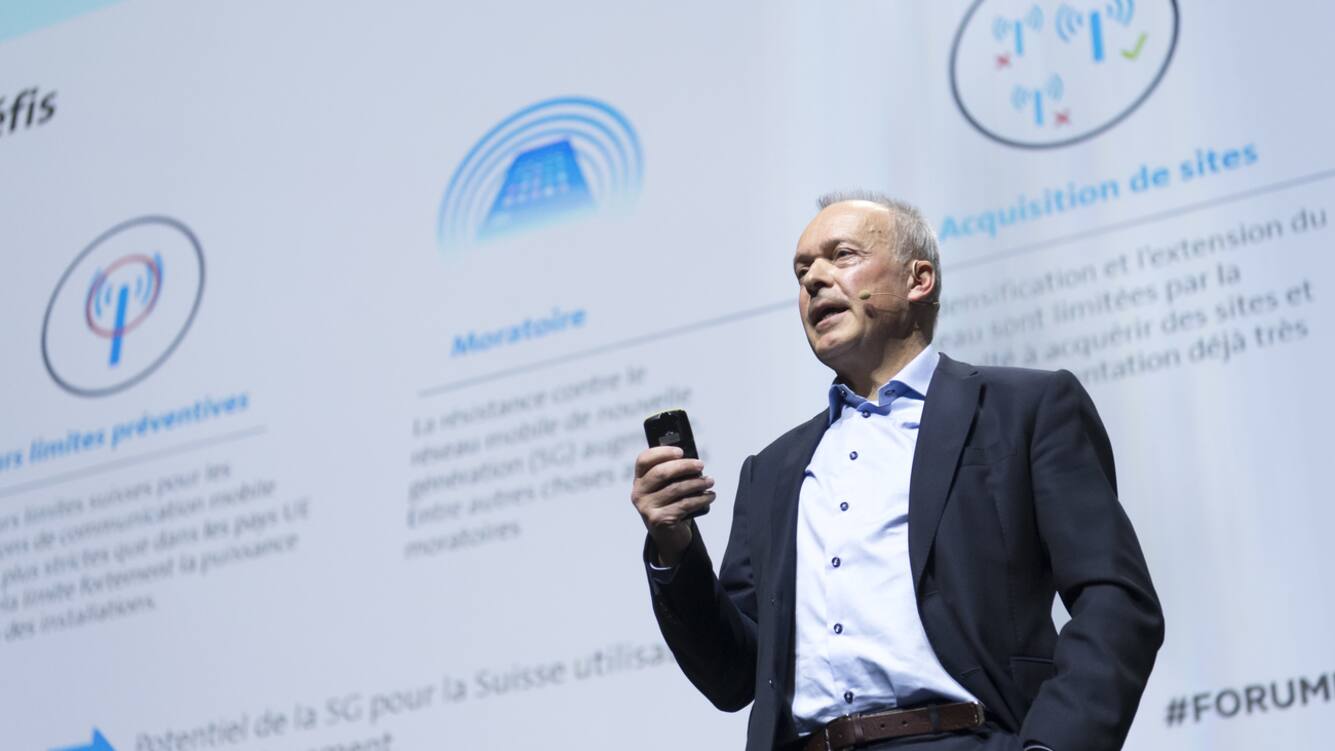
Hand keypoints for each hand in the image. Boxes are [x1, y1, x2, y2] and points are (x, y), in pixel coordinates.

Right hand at [631, 446, 715, 565]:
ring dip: (697, 483)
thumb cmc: (670, 504)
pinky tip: (710, 496)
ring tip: (710, 481)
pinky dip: (701, 499)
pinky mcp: (659, 520)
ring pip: (676, 489)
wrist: (668, 535)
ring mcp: (647, 508)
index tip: (680, 451)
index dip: (662, 452)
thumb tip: (693, 462)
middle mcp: (638, 493)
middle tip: (700, 464)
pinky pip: (684, 505)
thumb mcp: (667, 487)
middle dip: (684, 466)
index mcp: (639, 480)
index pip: (644, 460)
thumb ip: (673, 474)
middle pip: (661, 472)